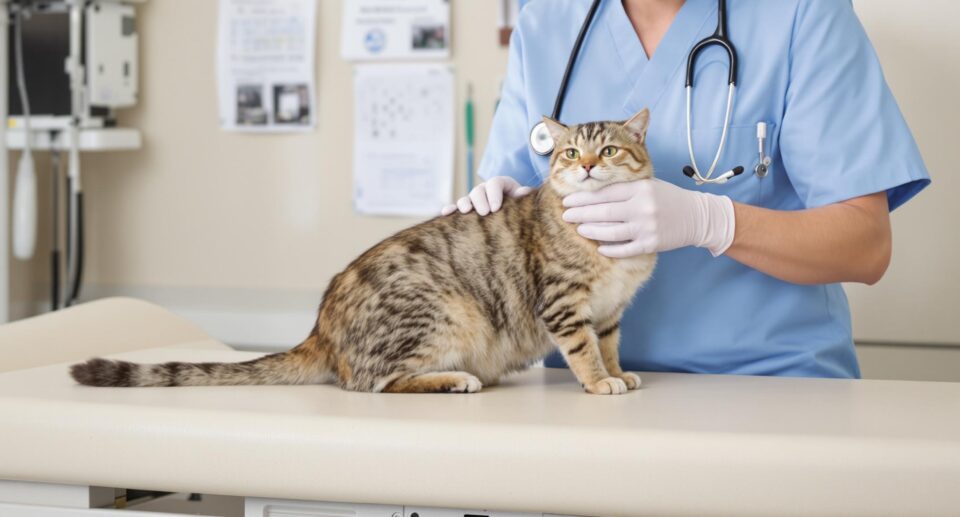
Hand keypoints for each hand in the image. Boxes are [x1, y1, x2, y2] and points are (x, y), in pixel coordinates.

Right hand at [441, 176, 533, 215]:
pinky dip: (450, 209)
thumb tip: (523, 192)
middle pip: (479, 190)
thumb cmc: (519, 207)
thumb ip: (524, 195)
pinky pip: (456, 208)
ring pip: (466, 198)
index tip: (496, 208)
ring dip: (464, 204)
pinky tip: (446, 213)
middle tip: (485, 213)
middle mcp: (485, 190)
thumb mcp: (524, 200)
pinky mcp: (467, 210)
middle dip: (480, 201)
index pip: (495, 183)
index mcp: (500, 184)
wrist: (513, 216)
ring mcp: (474, 200)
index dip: (494, 194)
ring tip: (467, 212)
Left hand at [562, 178, 735, 257]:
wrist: (697, 216)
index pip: (605, 193)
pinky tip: (599, 247)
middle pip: (603, 212)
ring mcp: (646, 227)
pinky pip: (624, 249)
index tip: (568, 200)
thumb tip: (593, 193)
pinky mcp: (651, 245)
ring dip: (591, 230)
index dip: (583, 197)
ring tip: (579, 228)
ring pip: (610, 232)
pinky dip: (610, 249)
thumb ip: (625, 188)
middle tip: (566, 215)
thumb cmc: (668, 198)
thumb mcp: (649, 185)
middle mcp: (642, 207)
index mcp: (640, 189)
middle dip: (580, 213)